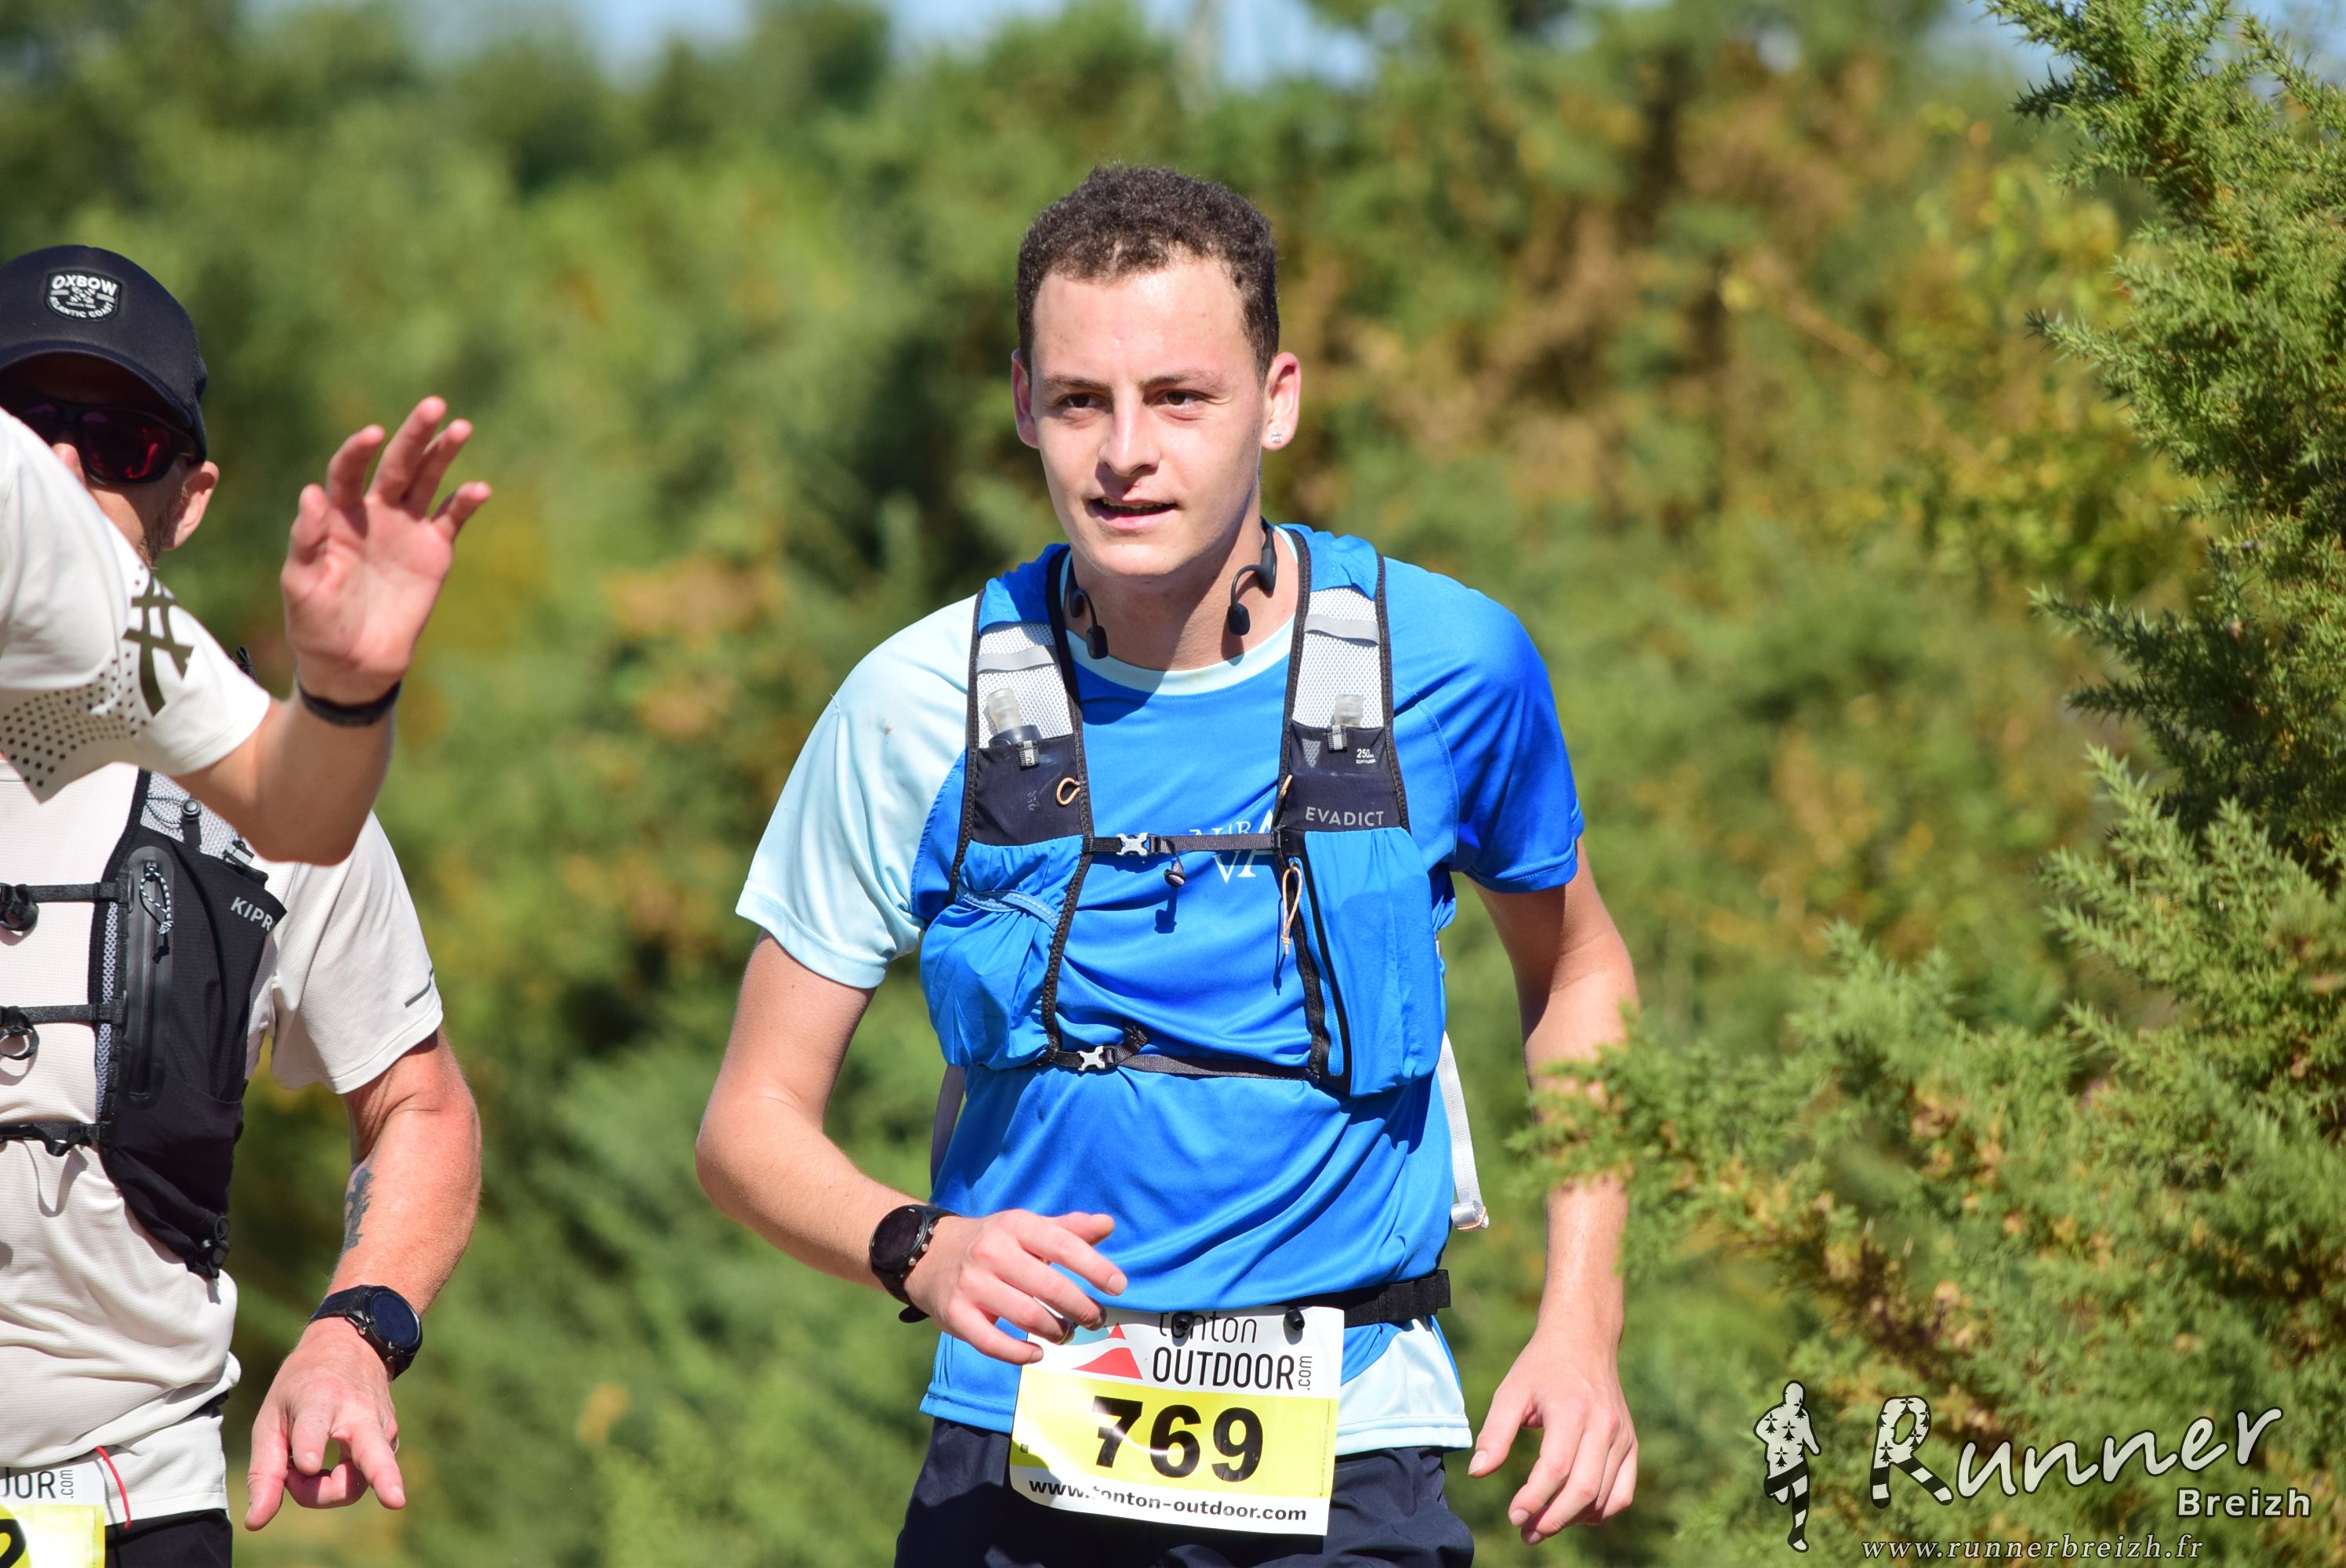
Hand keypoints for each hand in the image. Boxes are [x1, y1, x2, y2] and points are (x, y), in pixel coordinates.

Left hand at [243, 1317, 405, 1529]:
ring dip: (327, 1489)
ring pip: (365, 1477)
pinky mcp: (392, 1439)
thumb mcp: (272, 1418)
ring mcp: (382, 1427)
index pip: (315, 1428)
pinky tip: (319, 1467)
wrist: (351, 1346)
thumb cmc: (302, 1387)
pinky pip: (364, 1477)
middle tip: (395, 1501)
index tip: (305, 1464)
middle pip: (374, 1454)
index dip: (309, 1447)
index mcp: (319, 1399)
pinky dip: (337, 1481)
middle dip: (385, 1478)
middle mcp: (359, 1414)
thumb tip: (256, 1523)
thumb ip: (265, 1471)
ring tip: (298, 1470)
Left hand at [281, 396, 489, 704]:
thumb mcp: (300, 586)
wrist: (354, 664)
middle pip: (397, 464)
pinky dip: (467, 503)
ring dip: (444, 454)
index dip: (359, 450)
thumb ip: (305, 540)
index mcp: (338, 516)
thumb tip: (311, 493)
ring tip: (462, 428)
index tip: (372, 434)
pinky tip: (480, 489)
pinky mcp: (434, 551)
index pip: (348, 471)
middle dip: (415, 435)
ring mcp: (407, 529)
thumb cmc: (316, 625)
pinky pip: (453, 519)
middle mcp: (374, 513)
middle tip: (433, 406)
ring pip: (428, 481)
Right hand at [904, 1209, 1126, 1365]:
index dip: (1095, 1267)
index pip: (1063, 1245)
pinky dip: (1020, 1353)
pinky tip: (1037, 1353)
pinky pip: (992, 1342)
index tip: (1119, 1286)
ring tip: (1067, 1333)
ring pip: (1025, 1316)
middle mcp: (992, 1252)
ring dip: (1055, 1330)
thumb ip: (1068, 1229)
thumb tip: (1108, 1224)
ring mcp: (972, 1284)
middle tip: (1096, 1319)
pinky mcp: (955, 1314)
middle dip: (1080, 1307)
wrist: (926, 1253)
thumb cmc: (993, 1242)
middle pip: (1049, 1286)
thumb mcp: (1026, 1227)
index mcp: (1015, 1226)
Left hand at [1467, 1327, 1636, 1543]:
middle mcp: (1603, 1425)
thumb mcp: (1511, 1391)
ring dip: (1573, 1519)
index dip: (1533, 1499)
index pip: (1555, 1468)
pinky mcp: (1631, 1443)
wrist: (1584, 1338)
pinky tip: (1575, 1514)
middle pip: (1583, 1489)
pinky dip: (1601, 1512)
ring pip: (1604, 1497)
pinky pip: (1623, 1493)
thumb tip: (1477, 1473)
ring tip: (1543, 1525)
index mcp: (1571, 1410)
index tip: (1513, 1516)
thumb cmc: (1541, 1366)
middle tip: (1526, 1532)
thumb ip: (1495, 1433)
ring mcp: (1622, 1436)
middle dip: (1552, 1519)